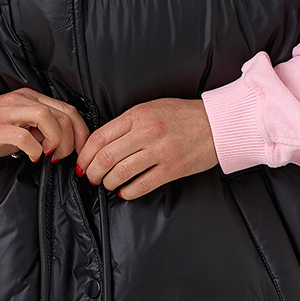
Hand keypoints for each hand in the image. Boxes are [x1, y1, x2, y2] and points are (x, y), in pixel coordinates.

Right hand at [0, 87, 89, 165]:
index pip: (67, 109)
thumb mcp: (18, 126)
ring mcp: (7, 112)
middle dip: (72, 140)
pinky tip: (32, 158)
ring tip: (49, 155)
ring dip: (56, 141)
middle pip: (62, 113)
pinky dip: (34, 150)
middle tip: (64, 157)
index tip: (82, 152)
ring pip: (46, 117)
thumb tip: (64, 142)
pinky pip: (24, 136)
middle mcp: (20, 100)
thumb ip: (40, 129)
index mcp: (29, 97)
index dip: (81, 132)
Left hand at [76, 98, 218, 199]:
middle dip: (92, 172)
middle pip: (105, 157)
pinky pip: (141, 185)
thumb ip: (127, 122)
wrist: (217, 123)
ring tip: (107, 184)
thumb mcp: (151, 108)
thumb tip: (102, 142)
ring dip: (107, 183)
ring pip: (120, 173)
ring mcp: (160, 151)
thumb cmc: (183, 115)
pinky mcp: (172, 169)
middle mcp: (147, 132)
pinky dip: (127, 192)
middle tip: (90, 177)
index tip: (81, 163)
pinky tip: (125, 191)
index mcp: (138, 115)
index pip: (100, 137)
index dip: (85, 154)